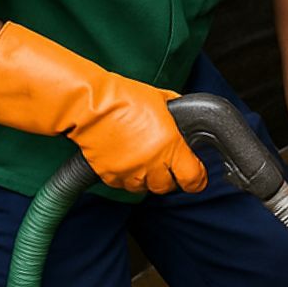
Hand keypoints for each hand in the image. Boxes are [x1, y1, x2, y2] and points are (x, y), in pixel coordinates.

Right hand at [0, 22, 206, 193]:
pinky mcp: (109, 174)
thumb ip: (176, 111)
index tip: (197, 178)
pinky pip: (122, 186)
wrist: (90, 105)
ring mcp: (130, 171)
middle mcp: (152, 163)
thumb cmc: (125, 98)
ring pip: (145, 189)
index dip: (197, 181)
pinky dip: (127, 178)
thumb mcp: (161, 100)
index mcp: (171, 145)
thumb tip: (184, 111)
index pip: (192, 178)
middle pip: (167, 187)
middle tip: (168, 167)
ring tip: (146, 164)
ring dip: (148, 180)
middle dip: (170, 178)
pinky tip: (127, 164)